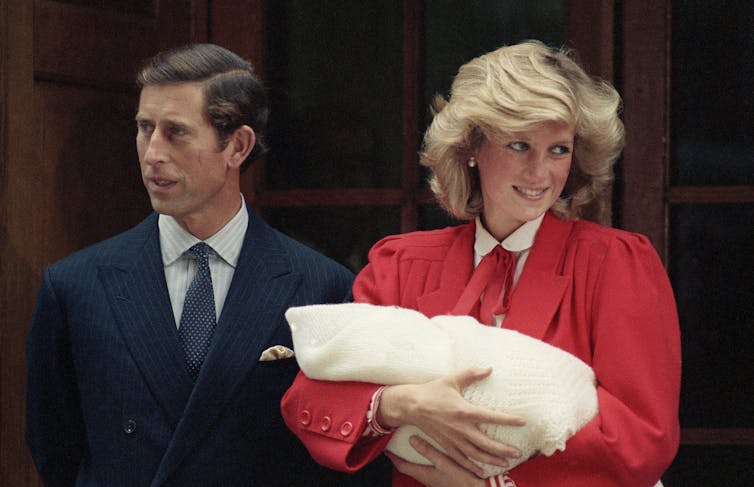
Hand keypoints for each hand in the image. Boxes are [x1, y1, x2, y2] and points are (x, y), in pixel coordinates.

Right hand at [377, 367, 524, 476]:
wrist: (410, 406)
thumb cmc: (432, 391)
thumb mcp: (452, 379)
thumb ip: (471, 374)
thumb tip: (489, 368)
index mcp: (464, 411)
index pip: (491, 417)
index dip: (508, 420)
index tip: (522, 421)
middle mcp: (460, 428)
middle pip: (486, 443)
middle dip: (503, 449)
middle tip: (518, 452)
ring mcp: (453, 439)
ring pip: (476, 454)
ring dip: (492, 460)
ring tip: (506, 463)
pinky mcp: (446, 445)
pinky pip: (461, 460)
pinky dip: (472, 467)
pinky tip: (482, 471)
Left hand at [386, 435, 485, 486]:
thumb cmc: (462, 480)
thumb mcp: (444, 463)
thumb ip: (428, 451)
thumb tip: (412, 439)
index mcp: (425, 474)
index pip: (402, 466)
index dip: (393, 457)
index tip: (386, 449)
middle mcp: (429, 479)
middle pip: (410, 468)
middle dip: (404, 458)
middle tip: (400, 446)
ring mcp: (437, 481)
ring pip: (422, 469)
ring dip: (419, 460)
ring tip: (418, 447)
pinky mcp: (447, 480)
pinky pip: (434, 470)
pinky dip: (432, 462)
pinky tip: (440, 454)